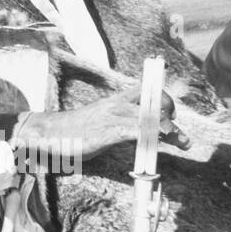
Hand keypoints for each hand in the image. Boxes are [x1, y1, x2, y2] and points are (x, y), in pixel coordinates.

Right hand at [18, 86, 189, 160]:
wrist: (50, 133)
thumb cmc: (76, 131)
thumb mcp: (103, 122)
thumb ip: (122, 126)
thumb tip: (142, 135)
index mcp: (117, 100)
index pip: (147, 91)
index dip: (163, 100)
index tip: (172, 117)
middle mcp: (118, 104)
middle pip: (154, 101)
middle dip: (171, 115)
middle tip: (180, 137)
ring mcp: (113, 117)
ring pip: (148, 115)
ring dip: (168, 128)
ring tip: (180, 140)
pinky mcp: (107, 132)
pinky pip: (135, 130)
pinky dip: (151, 134)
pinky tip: (160, 141)